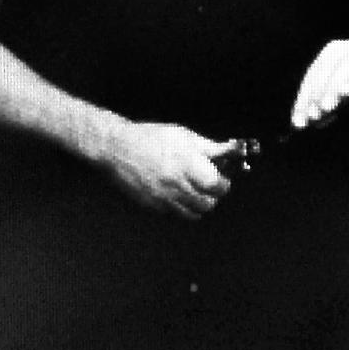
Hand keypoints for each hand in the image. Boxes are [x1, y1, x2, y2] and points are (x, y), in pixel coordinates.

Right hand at [104, 121, 238, 219]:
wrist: (119, 149)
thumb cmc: (152, 137)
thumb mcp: (183, 135)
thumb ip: (208, 147)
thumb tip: (229, 151)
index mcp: (186, 163)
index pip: (216, 185)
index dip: (223, 183)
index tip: (223, 178)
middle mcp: (176, 184)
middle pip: (208, 203)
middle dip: (214, 195)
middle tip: (210, 184)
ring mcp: (164, 199)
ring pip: (194, 213)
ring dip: (200, 203)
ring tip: (196, 189)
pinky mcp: (154, 207)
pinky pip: (177, 214)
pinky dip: (184, 207)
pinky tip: (179, 193)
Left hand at [289, 38, 348, 128]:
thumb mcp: (343, 97)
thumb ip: (326, 106)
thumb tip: (305, 122)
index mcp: (335, 52)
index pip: (313, 74)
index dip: (303, 98)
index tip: (297, 121)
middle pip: (327, 66)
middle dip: (316, 92)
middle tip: (311, 116)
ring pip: (348, 64)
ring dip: (334, 86)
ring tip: (326, 107)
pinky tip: (347, 93)